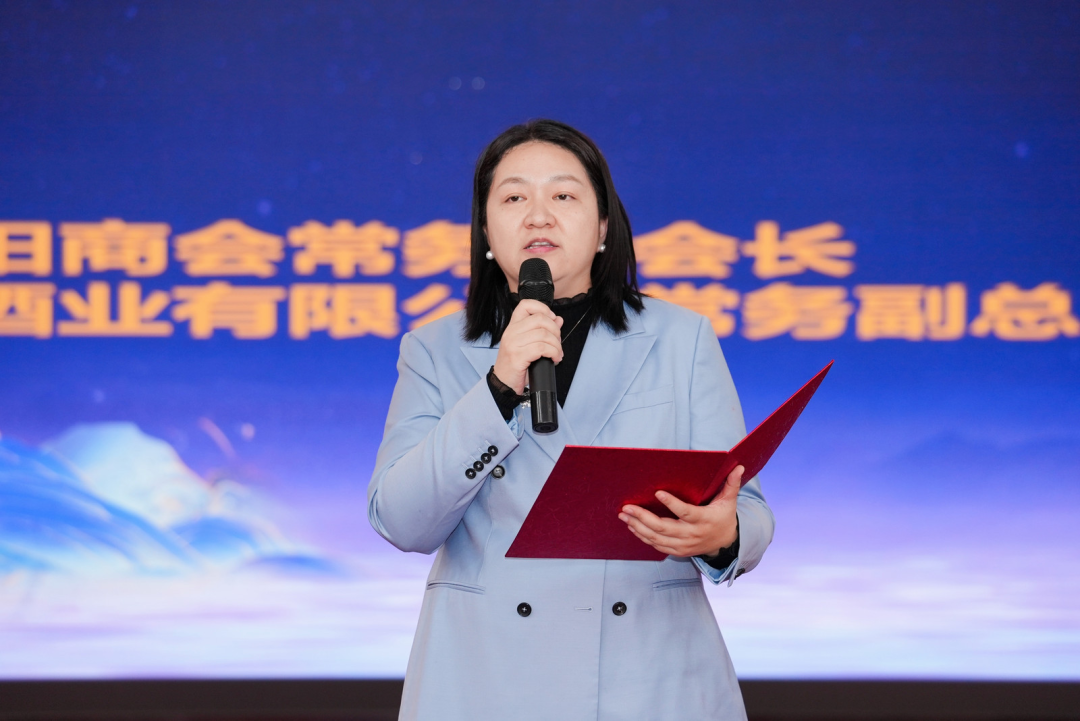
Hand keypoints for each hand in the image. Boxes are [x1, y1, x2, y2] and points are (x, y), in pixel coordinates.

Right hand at [493, 299, 563, 393]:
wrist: (503, 384)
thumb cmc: (517, 365)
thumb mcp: (529, 345)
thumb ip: (543, 330)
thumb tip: (558, 319)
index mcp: (513, 326)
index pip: (525, 305)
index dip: (543, 308)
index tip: (552, 319)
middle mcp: (511, 332)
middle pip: (540, 319)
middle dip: (555, 330)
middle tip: (557, 343)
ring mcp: (513, 344)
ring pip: (543, 334)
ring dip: (556, 345)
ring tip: (557, 354)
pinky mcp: (517, 356)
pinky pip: (541, 348)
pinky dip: (553, 353)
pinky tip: (554, 359)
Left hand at [618, 465, 742, 557]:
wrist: (725, 544)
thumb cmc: (724, 517)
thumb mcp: (729, 501)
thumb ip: (731, 484)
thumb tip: (739, 466)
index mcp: (703, 520)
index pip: (685, 512)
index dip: (671, 504)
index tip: (658, 492)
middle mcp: (691, 534)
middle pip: (664, 528)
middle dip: (643, 517)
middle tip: (627, 507)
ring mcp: (683, 545)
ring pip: (656, 538)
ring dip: (638, 527)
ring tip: (624, 516)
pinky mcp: (678, 551)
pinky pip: (657, 546)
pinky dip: (643, 537)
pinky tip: (632, 527)